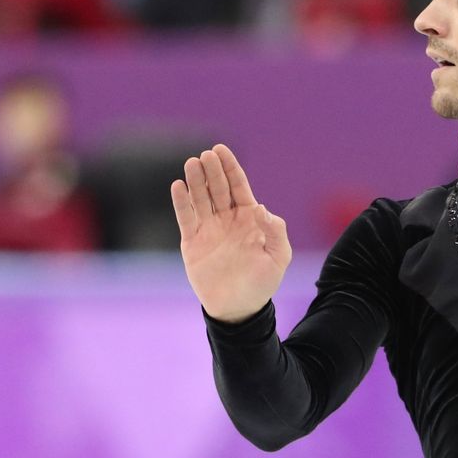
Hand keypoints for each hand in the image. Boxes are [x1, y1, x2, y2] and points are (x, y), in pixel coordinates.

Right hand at [170, 143, 291, 322]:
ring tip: (191, 163)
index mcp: (248, 218)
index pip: (237, 185)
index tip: (220, 149)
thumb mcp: (278, 257)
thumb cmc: (262, 283)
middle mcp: (227, 219)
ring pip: (200, 198)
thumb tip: (261, 208)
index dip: (230, 167)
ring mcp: (208, 229)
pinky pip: (186, 218)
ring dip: (196, 180)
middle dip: (212, 170)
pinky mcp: (192, 242)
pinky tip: (178, 186)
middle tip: (205, 155)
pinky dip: (181, 202)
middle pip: (217, 188)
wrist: (238, 308)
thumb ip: (275, 231)